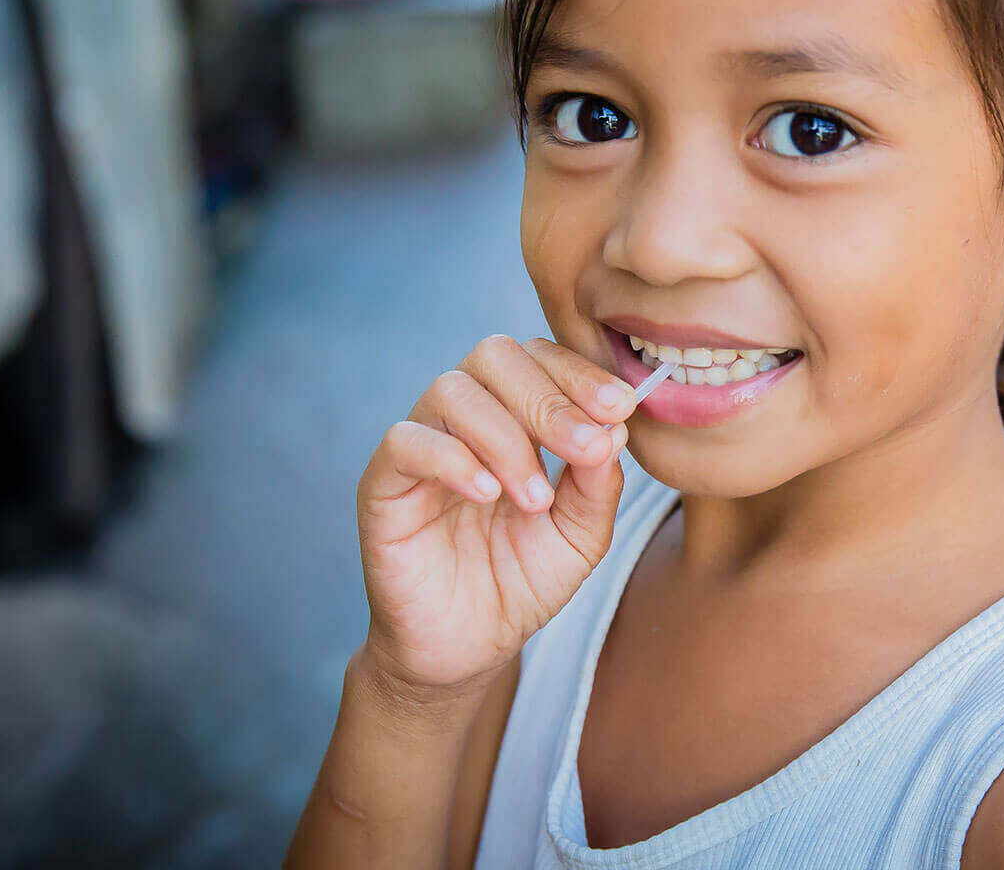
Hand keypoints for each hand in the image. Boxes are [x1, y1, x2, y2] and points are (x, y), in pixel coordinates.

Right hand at [356, 335, 636, 701]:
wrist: (467, 649)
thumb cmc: (521, 581)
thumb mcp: (580, 534)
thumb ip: (598, 481)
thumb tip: (615, 427)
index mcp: (512, 415)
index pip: (539, 358)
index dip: (579, 374)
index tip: (620, 409)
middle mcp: (463, 418)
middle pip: (494, 355)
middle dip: (548, 398)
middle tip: (583, 449)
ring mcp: (420, 445)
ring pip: (452, 391)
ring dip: (506, 438)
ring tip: (535, 498)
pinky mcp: (382, 483)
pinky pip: (405, 440)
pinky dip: (452, 458)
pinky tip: (487, 495)